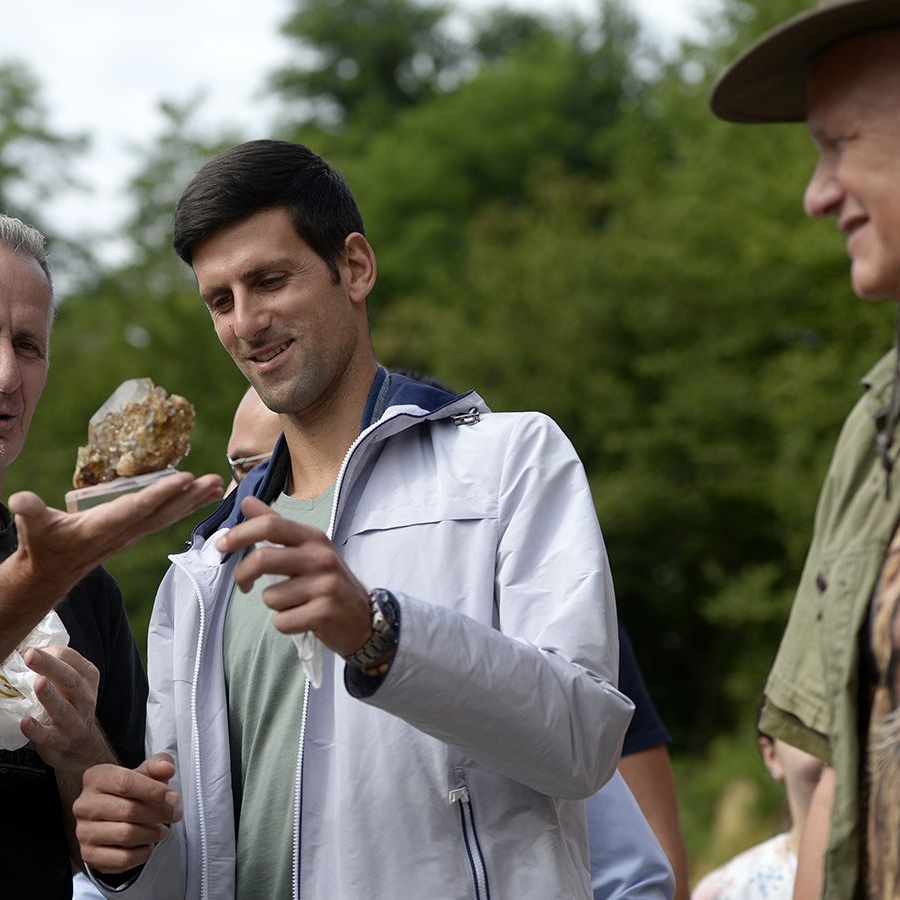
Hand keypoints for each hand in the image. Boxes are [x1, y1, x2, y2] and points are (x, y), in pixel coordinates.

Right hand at [0, 472, 222, 659]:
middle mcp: (122, 533)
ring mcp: (131, 534)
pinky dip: (185, 506)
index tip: (184, 479)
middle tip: (214, 481)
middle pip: (161, 513)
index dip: (159, 494)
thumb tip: (19, 500)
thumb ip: (29, 513)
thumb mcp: (31, 527)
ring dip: (193, 501)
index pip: (135, 508)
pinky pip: (165, 518)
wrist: (49, 572)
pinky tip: (201, 496)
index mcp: (100, 528)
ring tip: (217, 486)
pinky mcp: (134, 533)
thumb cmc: (40, 544)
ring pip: (168, 516)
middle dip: (188, 497)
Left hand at [20, 645, 111, 772]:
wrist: (82, 746)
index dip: (50, 653)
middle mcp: (84, 698)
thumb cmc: (71, 707)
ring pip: (62, 707)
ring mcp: (74, 720)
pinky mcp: (60, 741)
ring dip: (49, 695)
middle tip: (31, 655)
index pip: (71, 659)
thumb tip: (27, 650)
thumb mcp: (73, 685)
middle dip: (50, 666)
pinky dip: (37, 729)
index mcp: (87, 678)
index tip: (29, 650)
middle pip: (69, 679)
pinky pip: (48, 735)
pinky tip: (25, 721)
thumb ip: (57, 668)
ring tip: (37, 684)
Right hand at [74, 753, 182, 873]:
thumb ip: (158, 765)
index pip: (126, 782)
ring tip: (161, 829)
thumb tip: (167, 768)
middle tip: (174, 814)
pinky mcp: (89, 855)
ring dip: (152, 834)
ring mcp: (84, 831)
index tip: (173, 797)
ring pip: (126, 835)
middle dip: (159, 813)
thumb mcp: (144, 772)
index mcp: (96, 777)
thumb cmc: (131, 790)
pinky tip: (148, 844)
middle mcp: (85, 804)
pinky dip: (142, 853)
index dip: (154, 790)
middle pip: (128, 810)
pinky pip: (122, 859)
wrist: (109, 815)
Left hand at [216, 496, 371, 655]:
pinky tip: (303, 619)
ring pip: (270, 597)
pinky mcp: (324, 613)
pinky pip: (282, 621)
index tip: (222, 545)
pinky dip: (286, 624)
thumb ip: (276, 526)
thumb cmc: (329, 582)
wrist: (365, 619)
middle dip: (243, 574)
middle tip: (243, 584)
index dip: (240, 533)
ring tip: (295, 603)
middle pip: (263, 559)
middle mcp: (321, 558)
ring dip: (275, 604)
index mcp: (314, 538)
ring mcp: (325, 586)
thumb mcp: (308, 549)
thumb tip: (246, 501)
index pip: (272, 525)